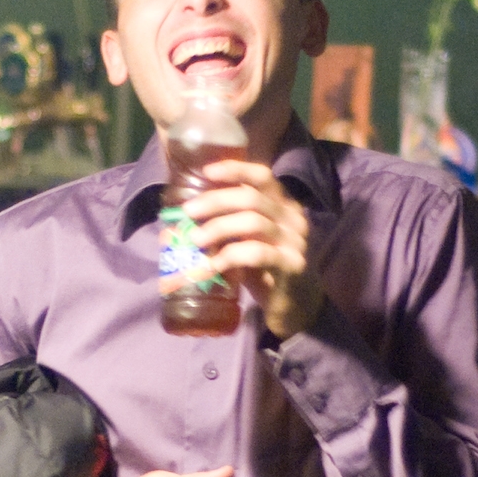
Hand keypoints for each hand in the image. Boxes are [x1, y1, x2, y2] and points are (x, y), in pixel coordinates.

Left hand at [182, 160, 323, 339]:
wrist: (297, 306)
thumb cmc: (266, 270)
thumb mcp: (247, 241)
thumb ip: (226, 227)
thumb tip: (180, 222)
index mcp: (283, 205)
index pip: (262, 176)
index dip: (235, 170)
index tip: (206, 172)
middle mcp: (292, 218)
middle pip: (252, 198)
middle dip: (216, 201)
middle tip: (188, 211)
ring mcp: (295, 241)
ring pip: (253, 223)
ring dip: (219, 228)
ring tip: (196, 239)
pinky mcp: (292, 266)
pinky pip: (257, 253)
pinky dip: (228, 257)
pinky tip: (211, 266)